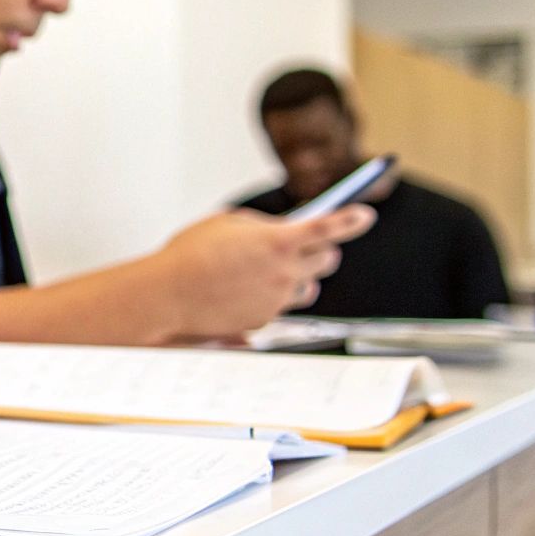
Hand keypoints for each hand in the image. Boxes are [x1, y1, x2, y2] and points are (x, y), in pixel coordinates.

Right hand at [149, 205, 374, 339]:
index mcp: (279, 241)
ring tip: (268, 270)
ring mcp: (278, 300)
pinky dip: (272, 296)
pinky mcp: (265, 320)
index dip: (352, 219)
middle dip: (321, 250)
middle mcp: (286, 272)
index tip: (365, 215)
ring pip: (308, 287)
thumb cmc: (192, 253)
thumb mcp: (228, 222)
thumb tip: (279, 234)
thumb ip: (263, 226)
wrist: (169, 294)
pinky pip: (282, 306)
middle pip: (327, 260)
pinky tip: (244, 288)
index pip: (329, 227)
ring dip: (299, 277)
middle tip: (303, 246)